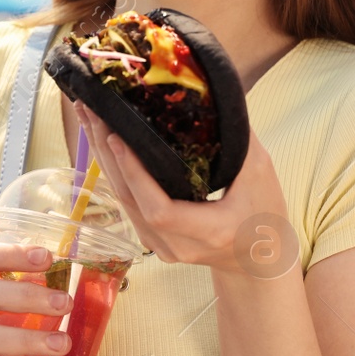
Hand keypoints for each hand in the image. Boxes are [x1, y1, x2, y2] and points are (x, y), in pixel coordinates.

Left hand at [73, 101, 292, 272]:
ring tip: (88, 118)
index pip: (160, 209)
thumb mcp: (260, 174)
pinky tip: (101, 142)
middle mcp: (178, 246)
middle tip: (91, 111)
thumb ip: (237, 138)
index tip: (118, 138)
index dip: (135, 175)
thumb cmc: (265, 215)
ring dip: (103, 158)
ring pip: (123, 202)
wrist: (259, 261)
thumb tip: (213, 93)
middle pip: (131, 201)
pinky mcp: (153, 241)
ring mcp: (162, 248)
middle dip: (107, 154)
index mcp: (210, 232)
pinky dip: (114, 171)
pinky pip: (127, 204)